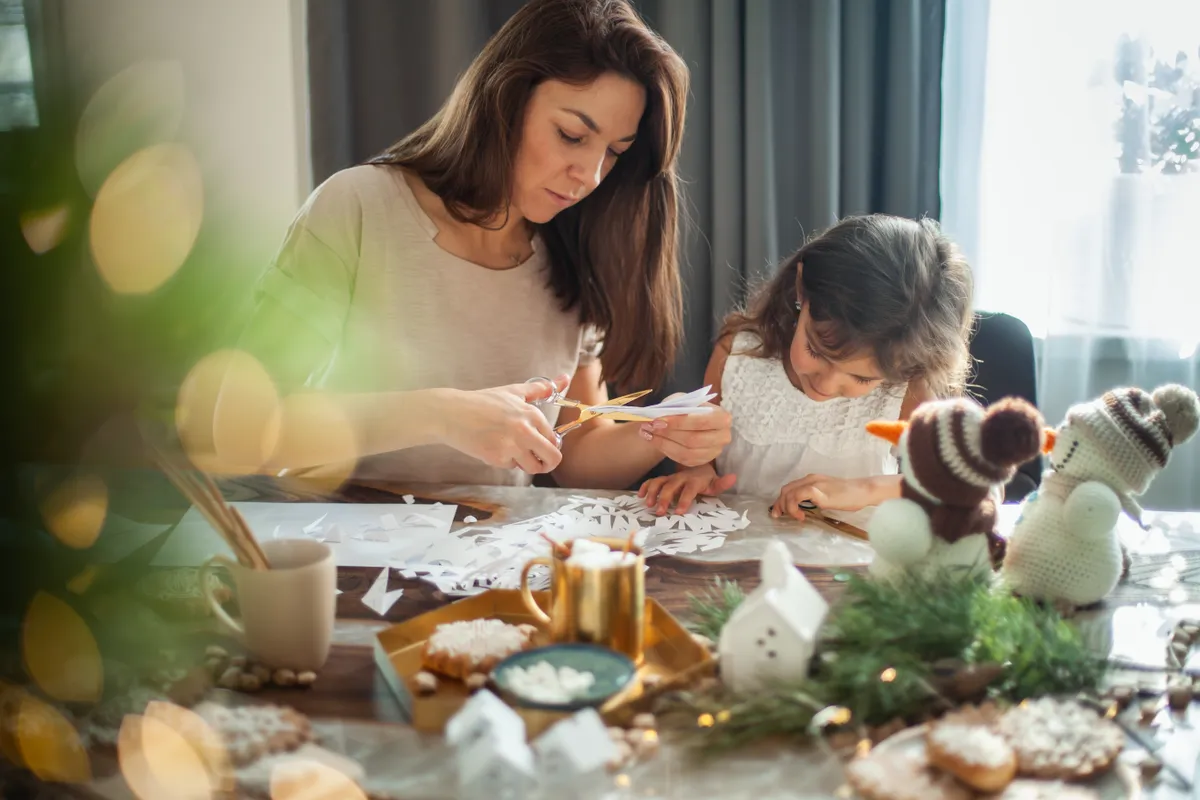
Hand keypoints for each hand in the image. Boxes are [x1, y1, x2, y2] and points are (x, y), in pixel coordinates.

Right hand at [441, 374, 569, 473]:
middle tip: (538, 460)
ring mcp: (511, 446)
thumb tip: (565, 378)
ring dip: (525, 464)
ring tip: (513, 452)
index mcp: (532, 414)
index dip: (549, 445)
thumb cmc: (482, 402)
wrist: (451, 413)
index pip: (555, 440)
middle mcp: (525, 430)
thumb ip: (541, 389)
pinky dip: (505, 461)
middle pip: (553, 459)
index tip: (539, 444)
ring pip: (533, 467)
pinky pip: (511, 467)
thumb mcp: (513, 392)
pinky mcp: (497, 458)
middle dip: (547, 463)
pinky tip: (494, 448)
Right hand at [638, 463, 736, 514]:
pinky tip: (639, 496)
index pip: (689, 490)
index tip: (680, 512)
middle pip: (670, 487)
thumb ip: (722, 483)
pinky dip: (645, 487)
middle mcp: (680, 478)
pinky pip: (652, 481)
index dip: (684, 500)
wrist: (697, 465)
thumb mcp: (715, 483)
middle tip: (660, 512)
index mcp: (694, 481)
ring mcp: (670, 478)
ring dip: (652, 493)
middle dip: (665, 499)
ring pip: (659, 482)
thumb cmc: (706, 479)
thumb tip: (733, 477)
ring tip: (647, 504)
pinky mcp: (663, 479)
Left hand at [639, 402, 732, 467]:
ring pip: (686, 452)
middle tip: (648, 426)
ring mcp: (714, 452)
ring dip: (663, 443)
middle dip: (668, 434)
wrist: (689, 420)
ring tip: (647, 433)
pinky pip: (682, 460)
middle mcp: (723, 436)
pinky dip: (666, 450)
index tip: (658, 420)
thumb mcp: (682, 401)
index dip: (679, 422)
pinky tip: (655, 441)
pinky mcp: (702, 461)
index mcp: (722, 417)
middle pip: (694, 439)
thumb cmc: (687, 408)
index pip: (702, 421)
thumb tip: (658, 417)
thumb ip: (674, 407)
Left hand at [769, 474, 885, 520]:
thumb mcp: (827, 495)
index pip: (790, 488)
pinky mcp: (819, 492)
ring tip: (795, 517)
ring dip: (787, 507)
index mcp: (811, 479)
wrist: (863, 490)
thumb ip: (815, 498)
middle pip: (786, 490)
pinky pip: (798, 496)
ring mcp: (814, 484)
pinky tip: (801, 516)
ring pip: (789, 492)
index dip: (781, 500)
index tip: (779, 512)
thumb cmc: (849, 495)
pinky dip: (795, 507)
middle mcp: (810, 479)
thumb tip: (804, 507)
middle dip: (779, 504)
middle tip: (780, 516)